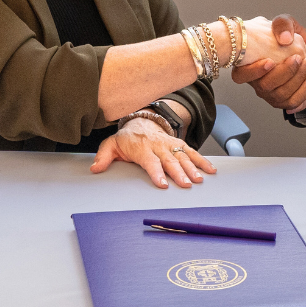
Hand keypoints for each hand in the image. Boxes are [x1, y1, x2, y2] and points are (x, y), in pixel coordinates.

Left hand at [90, 116, 216, 188]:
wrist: (141, 122)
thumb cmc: (127, 139)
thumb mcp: (111, 145)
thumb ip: (103, 157)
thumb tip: (95, 168)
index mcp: (142, 148)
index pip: (150, 162)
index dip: (156, 173)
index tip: (162, 183)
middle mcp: (158, 146)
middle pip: (170, 161)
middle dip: (179, 173)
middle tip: (186, 184)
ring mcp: (170, 145)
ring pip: (182, 157)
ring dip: (192, 168)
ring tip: (198, 180)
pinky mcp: (179, 144)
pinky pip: (192, 152)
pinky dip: (202, 161)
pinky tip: (210, 170)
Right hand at [232, 15, 305, 112]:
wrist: (304, 51)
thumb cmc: (288, 37)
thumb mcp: (285, 24)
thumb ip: (283, 25)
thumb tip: (285, 39)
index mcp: (248, 64)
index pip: (240, 75)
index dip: (254, 71)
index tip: (270, 61)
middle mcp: (256, 82)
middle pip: (265, 86)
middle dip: (284, 73)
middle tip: (297, 58)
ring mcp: (269, 94)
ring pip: (280, 95)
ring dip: (297, 80)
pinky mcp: (283, 101)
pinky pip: (293, 103)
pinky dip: (304, 92)